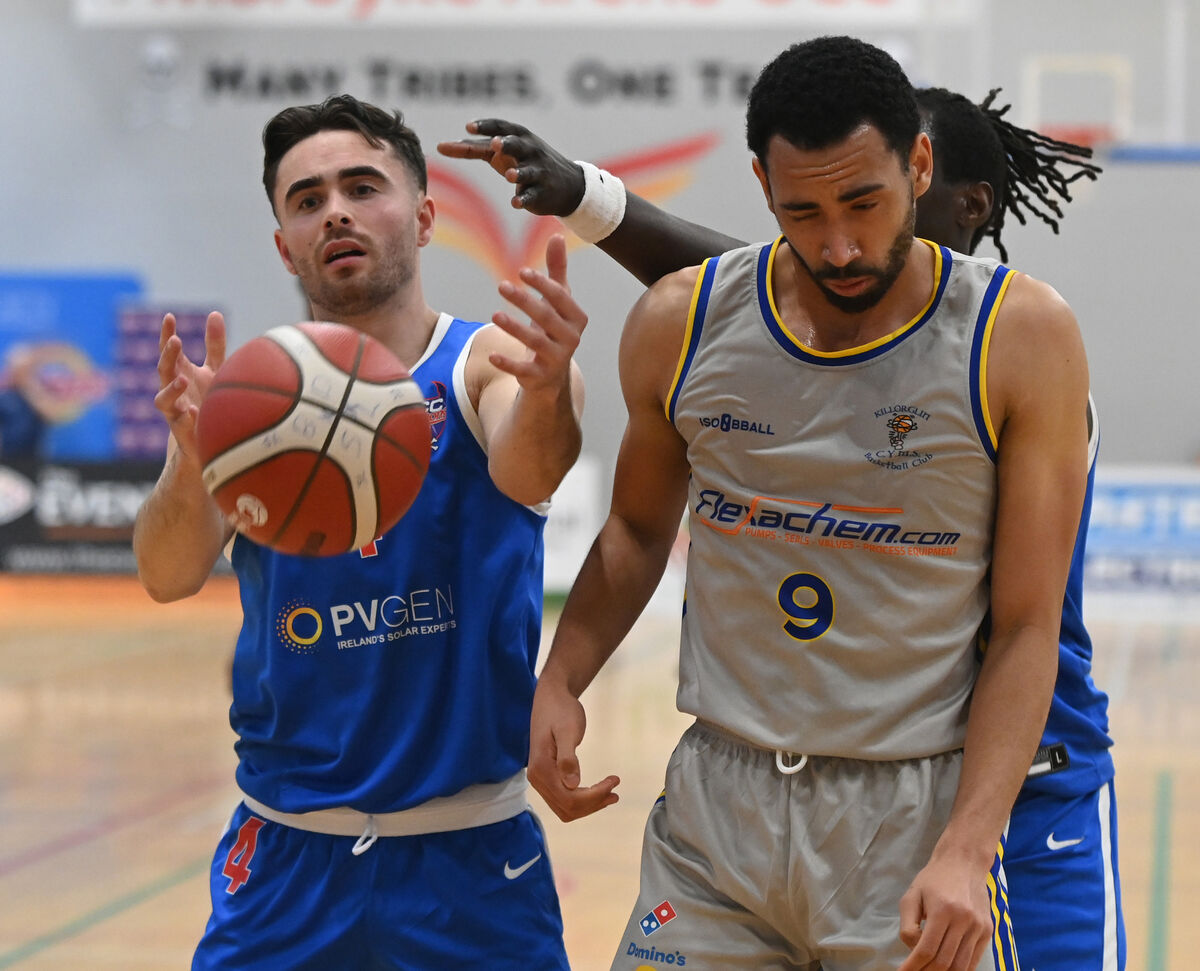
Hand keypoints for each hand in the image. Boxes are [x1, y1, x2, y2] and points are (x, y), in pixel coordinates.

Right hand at [154, 311, 225, 461]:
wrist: (206, 436)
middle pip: (164, 369)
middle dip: (167, 355)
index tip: (169, 316)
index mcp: (180, 371)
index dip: (166, 333)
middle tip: (175, 341)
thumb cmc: (209, 397)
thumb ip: (214, 344)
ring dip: (171, 388)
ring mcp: (174, 409)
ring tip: (182, 379)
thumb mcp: (214, 369)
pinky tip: (196, 411)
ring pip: (163, 398)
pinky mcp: (181, 428)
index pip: (169, 350)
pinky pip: (179, 423)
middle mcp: (172, 388)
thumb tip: (215, 313)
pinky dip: (186, 417)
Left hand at [436, 119, 585, 216]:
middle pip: (518, 144)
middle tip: (495, 144)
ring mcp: (539, 172)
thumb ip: (472, 149)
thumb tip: (440, 147)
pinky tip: (516, 202)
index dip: (486, 126)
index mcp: (519, 137)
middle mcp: (531, 151)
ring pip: (529, 171)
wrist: (566, 185)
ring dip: (519, 172)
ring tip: (510, 176)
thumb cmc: (525, 162)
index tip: (468, 127)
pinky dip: (524, 199)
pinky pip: (533, 195)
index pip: (502, 128)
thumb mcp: (501, 153)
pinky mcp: (543, 193)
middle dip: (508, 144)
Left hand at [490, 235, 585, 394]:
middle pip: (547, 317)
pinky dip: (508, 363)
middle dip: (524, 301)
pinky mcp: (540, 376)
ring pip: (535, 341)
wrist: (552, 373)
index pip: (560, 297)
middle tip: (502, 286)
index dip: (542, 284)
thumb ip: (557, 271)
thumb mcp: (557, 301)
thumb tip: (557, 235)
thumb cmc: (553, 329)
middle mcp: (571, 338)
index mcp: (577, 318)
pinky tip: (493, 355)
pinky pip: (524, 369)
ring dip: (514, 328)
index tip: (522, 271)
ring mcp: (557, 359)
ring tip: (494, 314)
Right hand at [528, 673, 619, 821]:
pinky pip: (564, 798)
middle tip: (616, 789)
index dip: (594, 797)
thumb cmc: (561, 710)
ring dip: (590, 805)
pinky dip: (583, 799)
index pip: (569, 798)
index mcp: (541, 769)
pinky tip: (599, 792)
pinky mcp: (547, 777)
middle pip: (567, 808)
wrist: (551, 698)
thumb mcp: (568, 731)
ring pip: (565, 807)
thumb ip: (568, 758)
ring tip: (613, 794)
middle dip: (594, 803)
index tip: (614, 781)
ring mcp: (540, 779)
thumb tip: (573, 785)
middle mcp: (536, 779)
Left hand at [897, 852, 992, 970]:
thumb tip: (913, 950)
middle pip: (943, 961)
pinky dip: (960, 969)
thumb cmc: (933, 879)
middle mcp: (963, 920)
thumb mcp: (911, 896)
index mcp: (941, 910)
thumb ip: (908, 925)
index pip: (926, 949)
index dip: (913, 966)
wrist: (964, 862)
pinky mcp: (988, 931)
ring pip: (960, 965)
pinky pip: (974, 960)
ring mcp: (978, 927)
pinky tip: (947, 968)